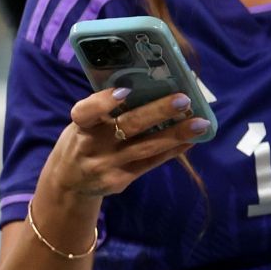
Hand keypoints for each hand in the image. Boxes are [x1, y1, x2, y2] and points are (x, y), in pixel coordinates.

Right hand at [41, 87, 207, 199]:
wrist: (69, 183)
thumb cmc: (85, 140)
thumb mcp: (84, 124)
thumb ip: (107, 111)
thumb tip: (153, 86)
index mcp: (81, 125)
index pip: (86, 112)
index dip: (104, 102)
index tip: (126, 91)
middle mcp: (92, 145)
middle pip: (128, 126)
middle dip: (158, 111)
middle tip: (183, 99)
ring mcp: (107, 165)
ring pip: (146, 147)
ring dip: (176, 134)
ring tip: (200, 123)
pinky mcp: (120, 180)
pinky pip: (151, 163)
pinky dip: (173, 150)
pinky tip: (192, 140)